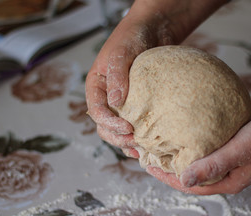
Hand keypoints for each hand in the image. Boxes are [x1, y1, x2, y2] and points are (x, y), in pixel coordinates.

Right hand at [85, 3, 175, 157]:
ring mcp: (124, 102)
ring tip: (142, 150)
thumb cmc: (133, 36)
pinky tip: (149, 146)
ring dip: (128, 142)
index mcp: (97, 86)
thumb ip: (117, 76)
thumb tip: (115, 102)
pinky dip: (140, 137)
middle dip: (118, 137)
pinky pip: (136, 124)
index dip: (109, 123)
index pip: (97, 111)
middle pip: (105, 126)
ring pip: (119, 129)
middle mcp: (108, 97)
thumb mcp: (122, 53)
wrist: (153, 29)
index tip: (128, 128)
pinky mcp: (140, 104)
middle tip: (136, 142)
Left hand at [147, 103, 250, 194]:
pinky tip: (187, 137)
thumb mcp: (238, 152)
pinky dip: (195, 147)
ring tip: (164, 148)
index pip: (190, 185)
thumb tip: (183, 179)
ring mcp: (232, 163)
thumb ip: (212, 166)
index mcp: (228, 182)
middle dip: (170, 169)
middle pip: (193, 177)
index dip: (167, 177)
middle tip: (151, 157)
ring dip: (182, 158)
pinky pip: (209, 152)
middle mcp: (228, 176)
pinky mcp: (234, 150)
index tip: (148, 166)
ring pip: (200, 164)